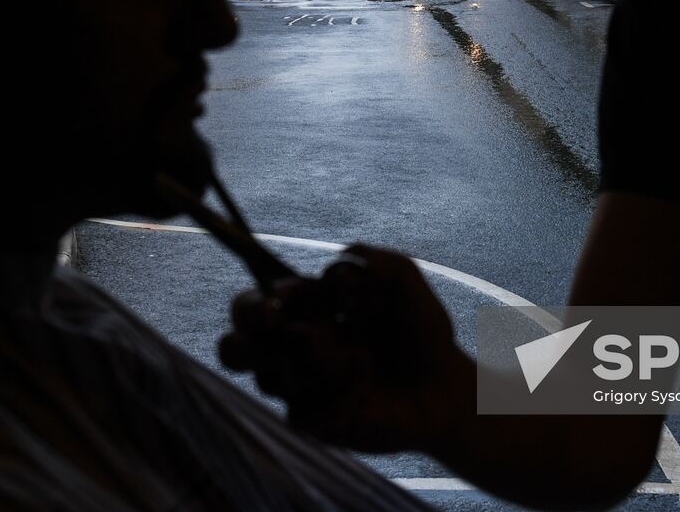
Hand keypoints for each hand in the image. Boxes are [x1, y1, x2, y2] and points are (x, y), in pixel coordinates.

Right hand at [219, 244, 470, 452]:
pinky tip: (363, 388)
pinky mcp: (315, 421)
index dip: (257, 302)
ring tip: (360, 361)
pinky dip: (329, 396)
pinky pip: (297, 412)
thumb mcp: (405, 282)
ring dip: (310, 363)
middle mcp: (292, 350)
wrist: (445, 385)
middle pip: (233, 346)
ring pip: (266, 377)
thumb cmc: (421, 331)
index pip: (254, 304)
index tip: (285, 297)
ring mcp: (300, 388)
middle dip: (244, 337)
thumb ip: (375, 259)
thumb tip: (340, 258)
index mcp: (303, 313)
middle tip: (282, 330)